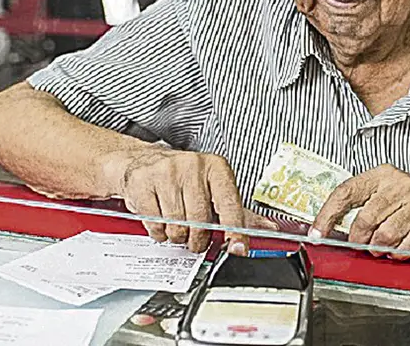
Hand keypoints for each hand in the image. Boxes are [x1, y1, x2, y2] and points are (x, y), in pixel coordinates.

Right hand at [113, 148, 247, 253]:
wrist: (142, 161)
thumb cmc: (183, 178)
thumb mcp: (213, 188)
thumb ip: (239, 211)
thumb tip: (267, 228)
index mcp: (216, 167)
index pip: (229, 203)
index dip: (235, 230)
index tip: (237, 247)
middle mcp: (192, 166)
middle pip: (200, 220)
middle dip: (197, 239)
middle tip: (195, 240)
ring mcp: (166, 173)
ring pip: (176, 225)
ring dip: (176, 236)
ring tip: (176, 227)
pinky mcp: (142, 183)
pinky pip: (154, 223)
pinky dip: (158, 232)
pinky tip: (160, 222)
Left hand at [310, 164, 409, 256]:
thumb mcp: (387, 195)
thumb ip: (362, 207)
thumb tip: (331, 228)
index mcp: (382, 176)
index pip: (346, 192)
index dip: (327, 215)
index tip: (317, 233)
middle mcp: (400, 185)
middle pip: (364, 218)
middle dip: (360, 240)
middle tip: (364, 246)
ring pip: (385, 235)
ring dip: (381, 249)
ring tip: (384, 248)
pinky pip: (408, 244)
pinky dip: (400, 254)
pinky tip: (400, 252)